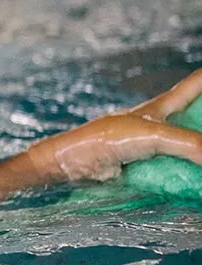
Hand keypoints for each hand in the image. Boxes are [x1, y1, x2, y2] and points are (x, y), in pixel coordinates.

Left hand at [22, 68, 201, 182]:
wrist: (75, 164)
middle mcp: (164, 123)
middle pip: (199, 117)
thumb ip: (188, 143)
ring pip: (193, 145)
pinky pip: (182, 168)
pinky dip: (194, 172)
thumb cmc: (107, 139)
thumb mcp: (152, 135)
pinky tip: (198, 179)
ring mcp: (158, 146)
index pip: (197, 84)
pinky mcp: (153, 167)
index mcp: (163, 106)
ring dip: (201, 151)